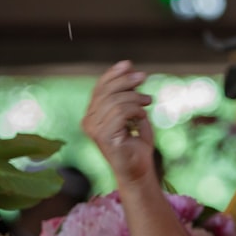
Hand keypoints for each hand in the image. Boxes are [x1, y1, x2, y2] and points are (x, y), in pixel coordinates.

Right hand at [82, 61, 155, 184]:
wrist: (139, 170)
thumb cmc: (136, 144)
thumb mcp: (132, 112)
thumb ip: (127, 92)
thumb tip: (127, 66)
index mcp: (92, 115)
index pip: (99, 88)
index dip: (113, 74)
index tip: (129, 65)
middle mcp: (88, 121)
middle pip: (105, 91)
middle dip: (126, 81)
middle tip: (144, 77)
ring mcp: (94, 129)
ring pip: (115, 101)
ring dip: (135, 98)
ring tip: (147, 102)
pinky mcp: (103, 136)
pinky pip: (121, 113)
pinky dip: (135, 110)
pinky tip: (142, 117)